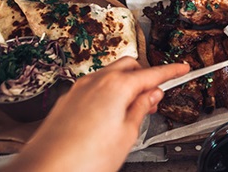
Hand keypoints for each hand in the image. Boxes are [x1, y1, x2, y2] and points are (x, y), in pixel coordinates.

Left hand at [3, 57, 189, 171]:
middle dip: (145, 75)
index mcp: (116, 87)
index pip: (152, 73)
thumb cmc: (84, 159)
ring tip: (134, 109)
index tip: (182, 68)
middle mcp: (96, 81)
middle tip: (155, 96)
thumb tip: (152, 95)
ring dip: (126, 83)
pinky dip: (109, 91)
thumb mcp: (127, 135)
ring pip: (111, 74)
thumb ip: (142, 109)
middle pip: (130, 66)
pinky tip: (112, 113)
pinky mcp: (68, 100)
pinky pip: (95, 86)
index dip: (171, 71)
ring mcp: (79, 89)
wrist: (45, 170)